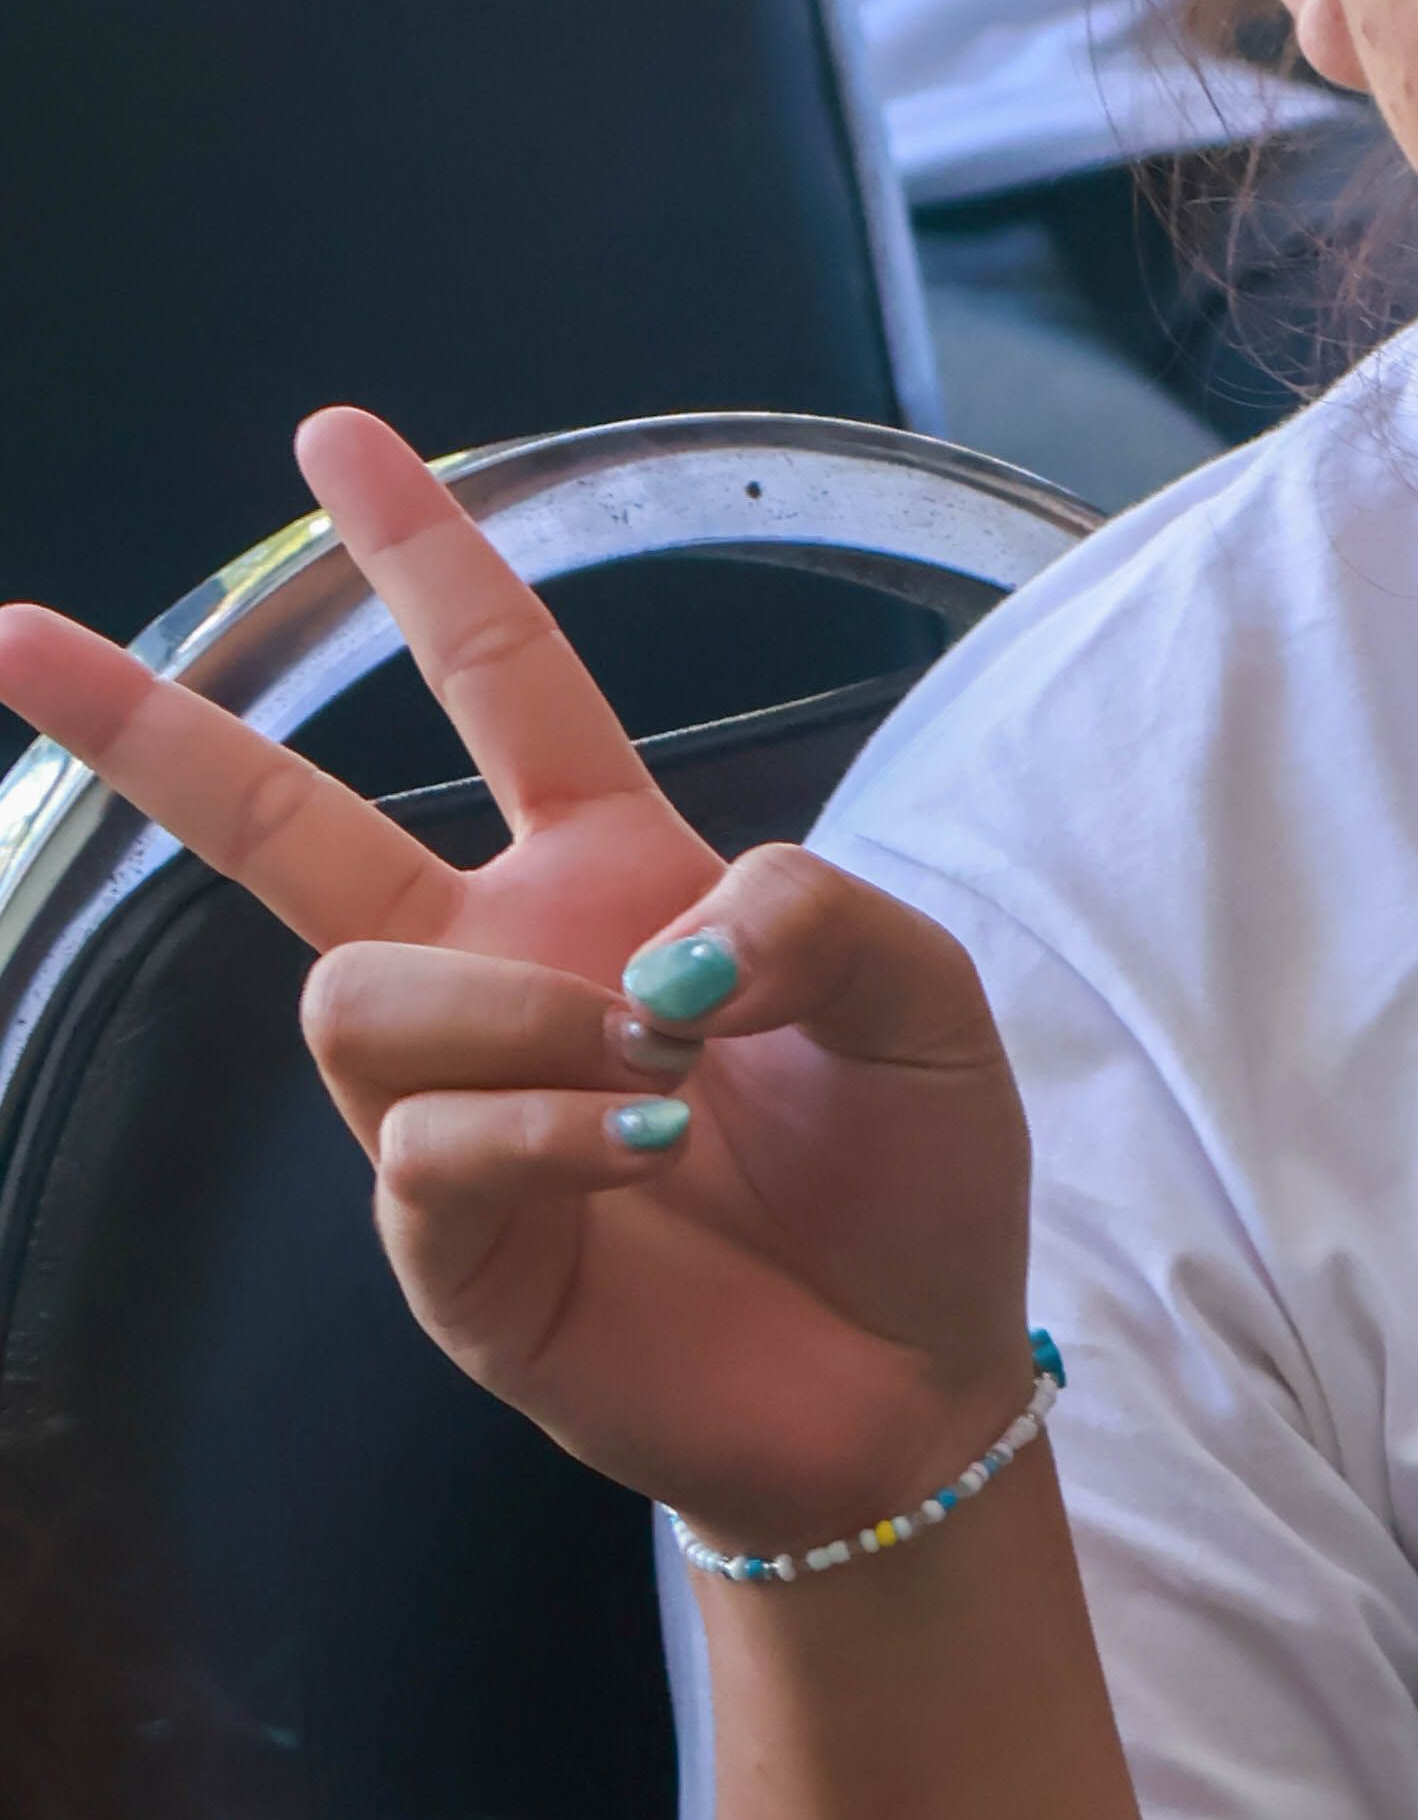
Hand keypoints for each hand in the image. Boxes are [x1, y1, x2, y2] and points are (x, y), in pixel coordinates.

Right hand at [0, 411, 1033, 1562]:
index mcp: (610, 877)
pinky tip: (636, 1156)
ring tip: (660, 1075)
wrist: (910, 1381)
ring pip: (355, 994)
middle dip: (147, 724)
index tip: (332, 439)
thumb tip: (674, 934)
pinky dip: (536, 1133)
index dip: (423, 556)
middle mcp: (504, 974)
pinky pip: (418, 1144)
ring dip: (516, 1017)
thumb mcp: (925, 1002)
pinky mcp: (448, 1249)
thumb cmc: (911, 1176)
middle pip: (280, 823)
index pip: (499, 680)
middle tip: (11, 631)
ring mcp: (456, 1111)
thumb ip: (825, 912)